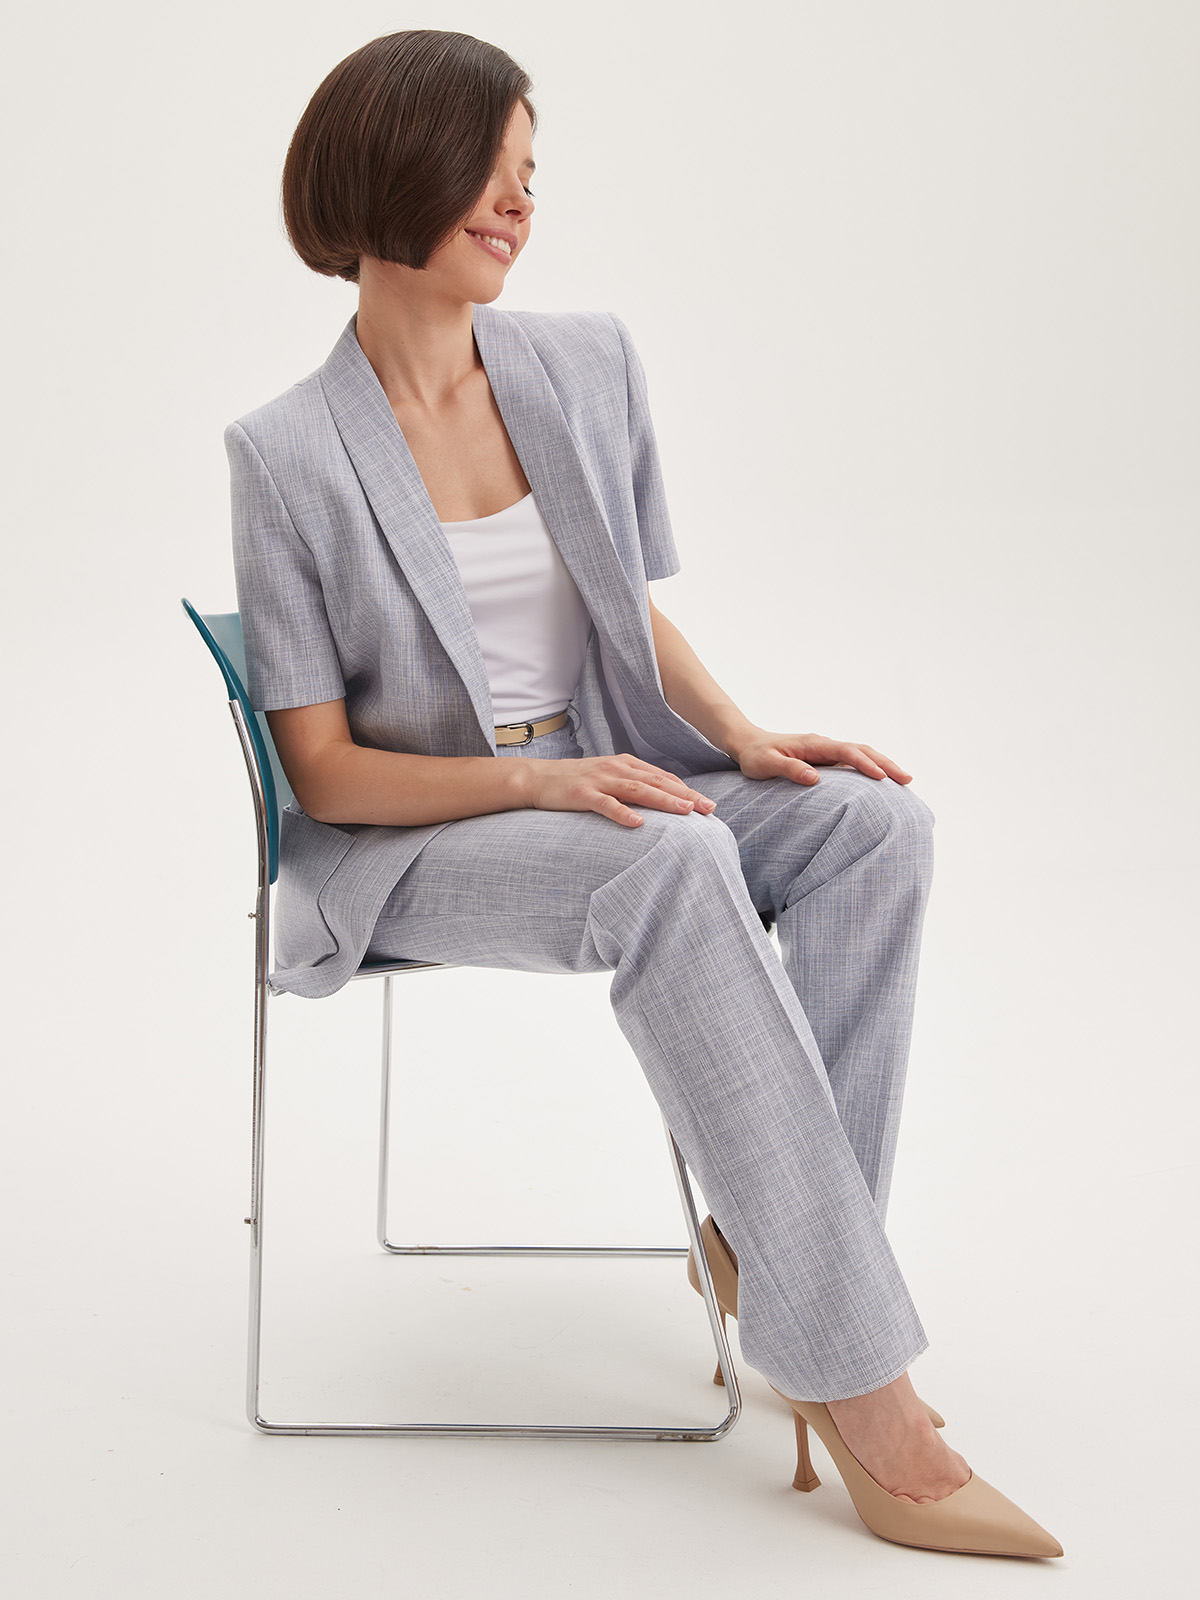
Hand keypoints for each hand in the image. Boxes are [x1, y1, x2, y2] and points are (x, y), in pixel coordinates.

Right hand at [523, 753, 717, 827]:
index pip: (663, 778)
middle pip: (657, 782)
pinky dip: (622, 812)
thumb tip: (661, 799)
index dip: (687, 791)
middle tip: (709, 809)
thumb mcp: (608, 778)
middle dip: (685, 795)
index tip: (709, 805)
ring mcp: (599, 780)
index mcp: (626, 764)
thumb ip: (633, 785)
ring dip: (663, 800)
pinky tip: (638, 822)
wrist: (537, 778)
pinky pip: (605, 804)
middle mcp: (617, 769)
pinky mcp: (582, 793)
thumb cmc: (576, 782)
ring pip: (638, 790)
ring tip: (685, 811)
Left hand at [731, 730, 912, 785]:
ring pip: (861, 754)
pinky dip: (871, 767)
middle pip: (862, 750)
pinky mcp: (826, 759)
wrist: (748, 744)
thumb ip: (790, 769)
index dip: (865, 764)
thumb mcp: (766, 765)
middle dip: (886, 763)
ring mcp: (827, 751)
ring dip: (883, 764)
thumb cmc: (755, 756)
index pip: (846, 752)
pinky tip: (882, 780)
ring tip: (904, 780)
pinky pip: (853, 761)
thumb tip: (815, 778)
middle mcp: (824, 745)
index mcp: (814, 744)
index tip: (882, 778)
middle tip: (908, 779)